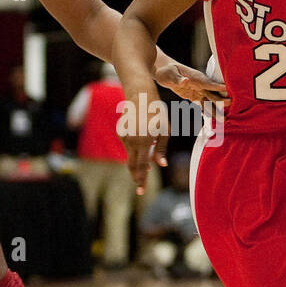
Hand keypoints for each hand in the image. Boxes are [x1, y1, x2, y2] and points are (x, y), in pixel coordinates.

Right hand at [119, 80, 169, 195]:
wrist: (140, 96)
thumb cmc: (157, 113)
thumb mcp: (165, 130)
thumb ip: (161, 148)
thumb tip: (161, 164)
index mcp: (145, 140)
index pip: (141, 166)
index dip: (141, 179)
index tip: (141, 191)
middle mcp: (132, 140)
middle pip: (132, 165)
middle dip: (137, 177)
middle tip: (141, 189)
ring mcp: (125, 136)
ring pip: (131, 156)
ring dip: (138, 162)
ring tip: (147, 163)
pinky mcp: (121, 133)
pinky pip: (129, 146)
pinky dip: (135, 149)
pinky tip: (142, 140)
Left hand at [154, 61, 228, 113]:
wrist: (162, 69)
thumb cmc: (166, 70)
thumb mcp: (171, 74)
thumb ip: (179, 79)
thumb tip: (186, 81)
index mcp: (196, 78)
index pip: (210, 84)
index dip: (220, 88)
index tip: (230, 92)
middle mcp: (199, 84)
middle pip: (213, 95)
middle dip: (222, 101)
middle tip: (232, 108)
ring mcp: (196, 90)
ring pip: (208, 101)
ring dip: (216, 109)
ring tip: (223, 119)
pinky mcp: (191, 95)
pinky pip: (201, 104)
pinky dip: (206, 110)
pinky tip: (211, 116)